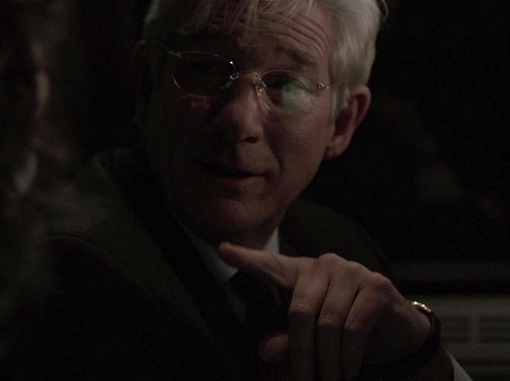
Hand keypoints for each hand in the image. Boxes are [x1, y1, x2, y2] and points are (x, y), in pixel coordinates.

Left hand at [218, 242, 431, 380]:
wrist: (397, 327)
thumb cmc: (343, 329)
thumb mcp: (310, 338)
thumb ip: (285, 342)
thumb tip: (266, 351)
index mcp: (299, 272)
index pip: (270, 265)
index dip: (247, 259)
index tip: (223, 251)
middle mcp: (323, 265)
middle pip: (299, 312)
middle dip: (299, 355)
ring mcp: (351, 272)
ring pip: (327, 325)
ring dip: (327, 363)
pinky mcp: (376, 286)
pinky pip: (354, 328)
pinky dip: (348, 358)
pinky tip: (347, 373)